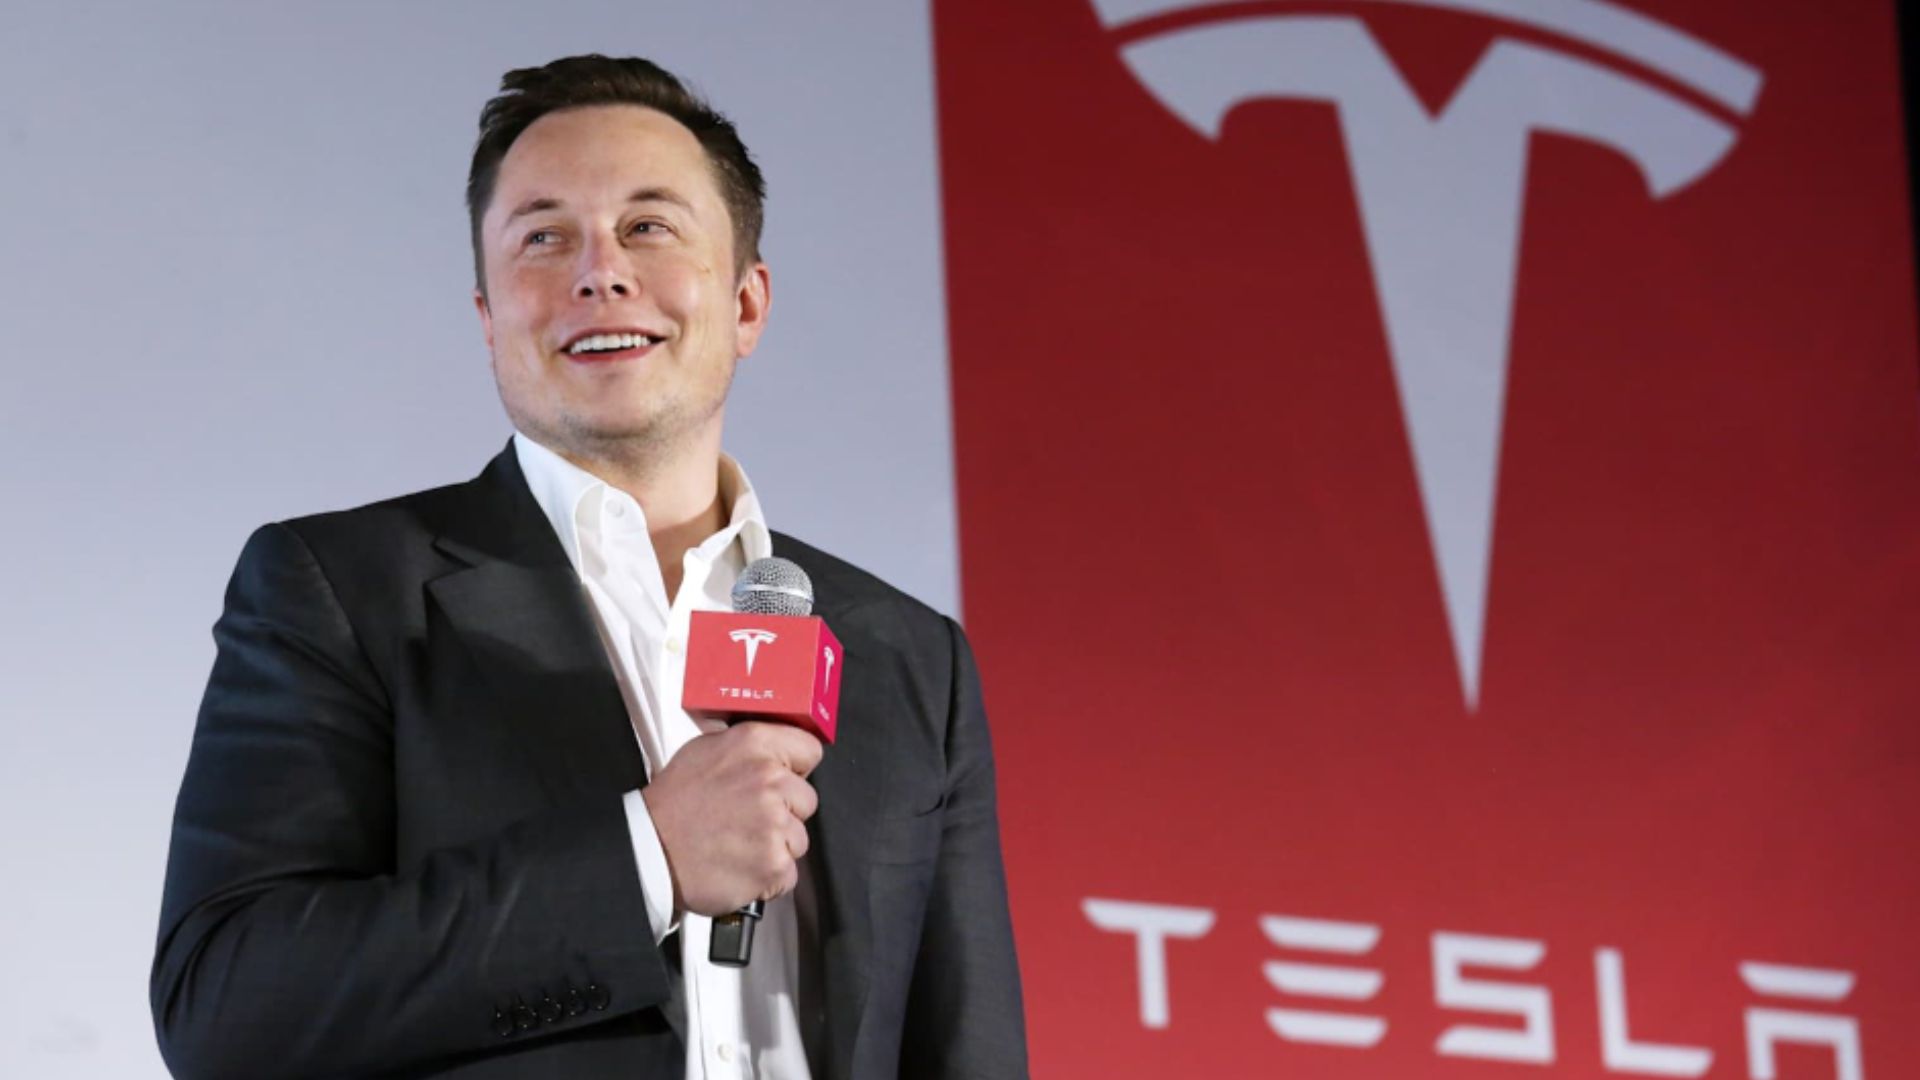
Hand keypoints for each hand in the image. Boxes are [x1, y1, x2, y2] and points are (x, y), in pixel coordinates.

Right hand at [643, 720, 822, 915]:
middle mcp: (770, 780)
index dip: (796, 768)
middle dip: (784, 811)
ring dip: (775, 845)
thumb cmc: (673, 806)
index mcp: (754, 745)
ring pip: (798, 838)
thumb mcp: (705, 750)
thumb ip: (748, 747)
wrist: (650, 852)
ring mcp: (775, 824)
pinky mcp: (775, 863)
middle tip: (747, 818)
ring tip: (739, 843)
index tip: (784, 778)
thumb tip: (775, 750)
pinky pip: (789, 872)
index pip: (809, 749)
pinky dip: (768, 875)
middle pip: (806, 799)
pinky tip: (740, 864)